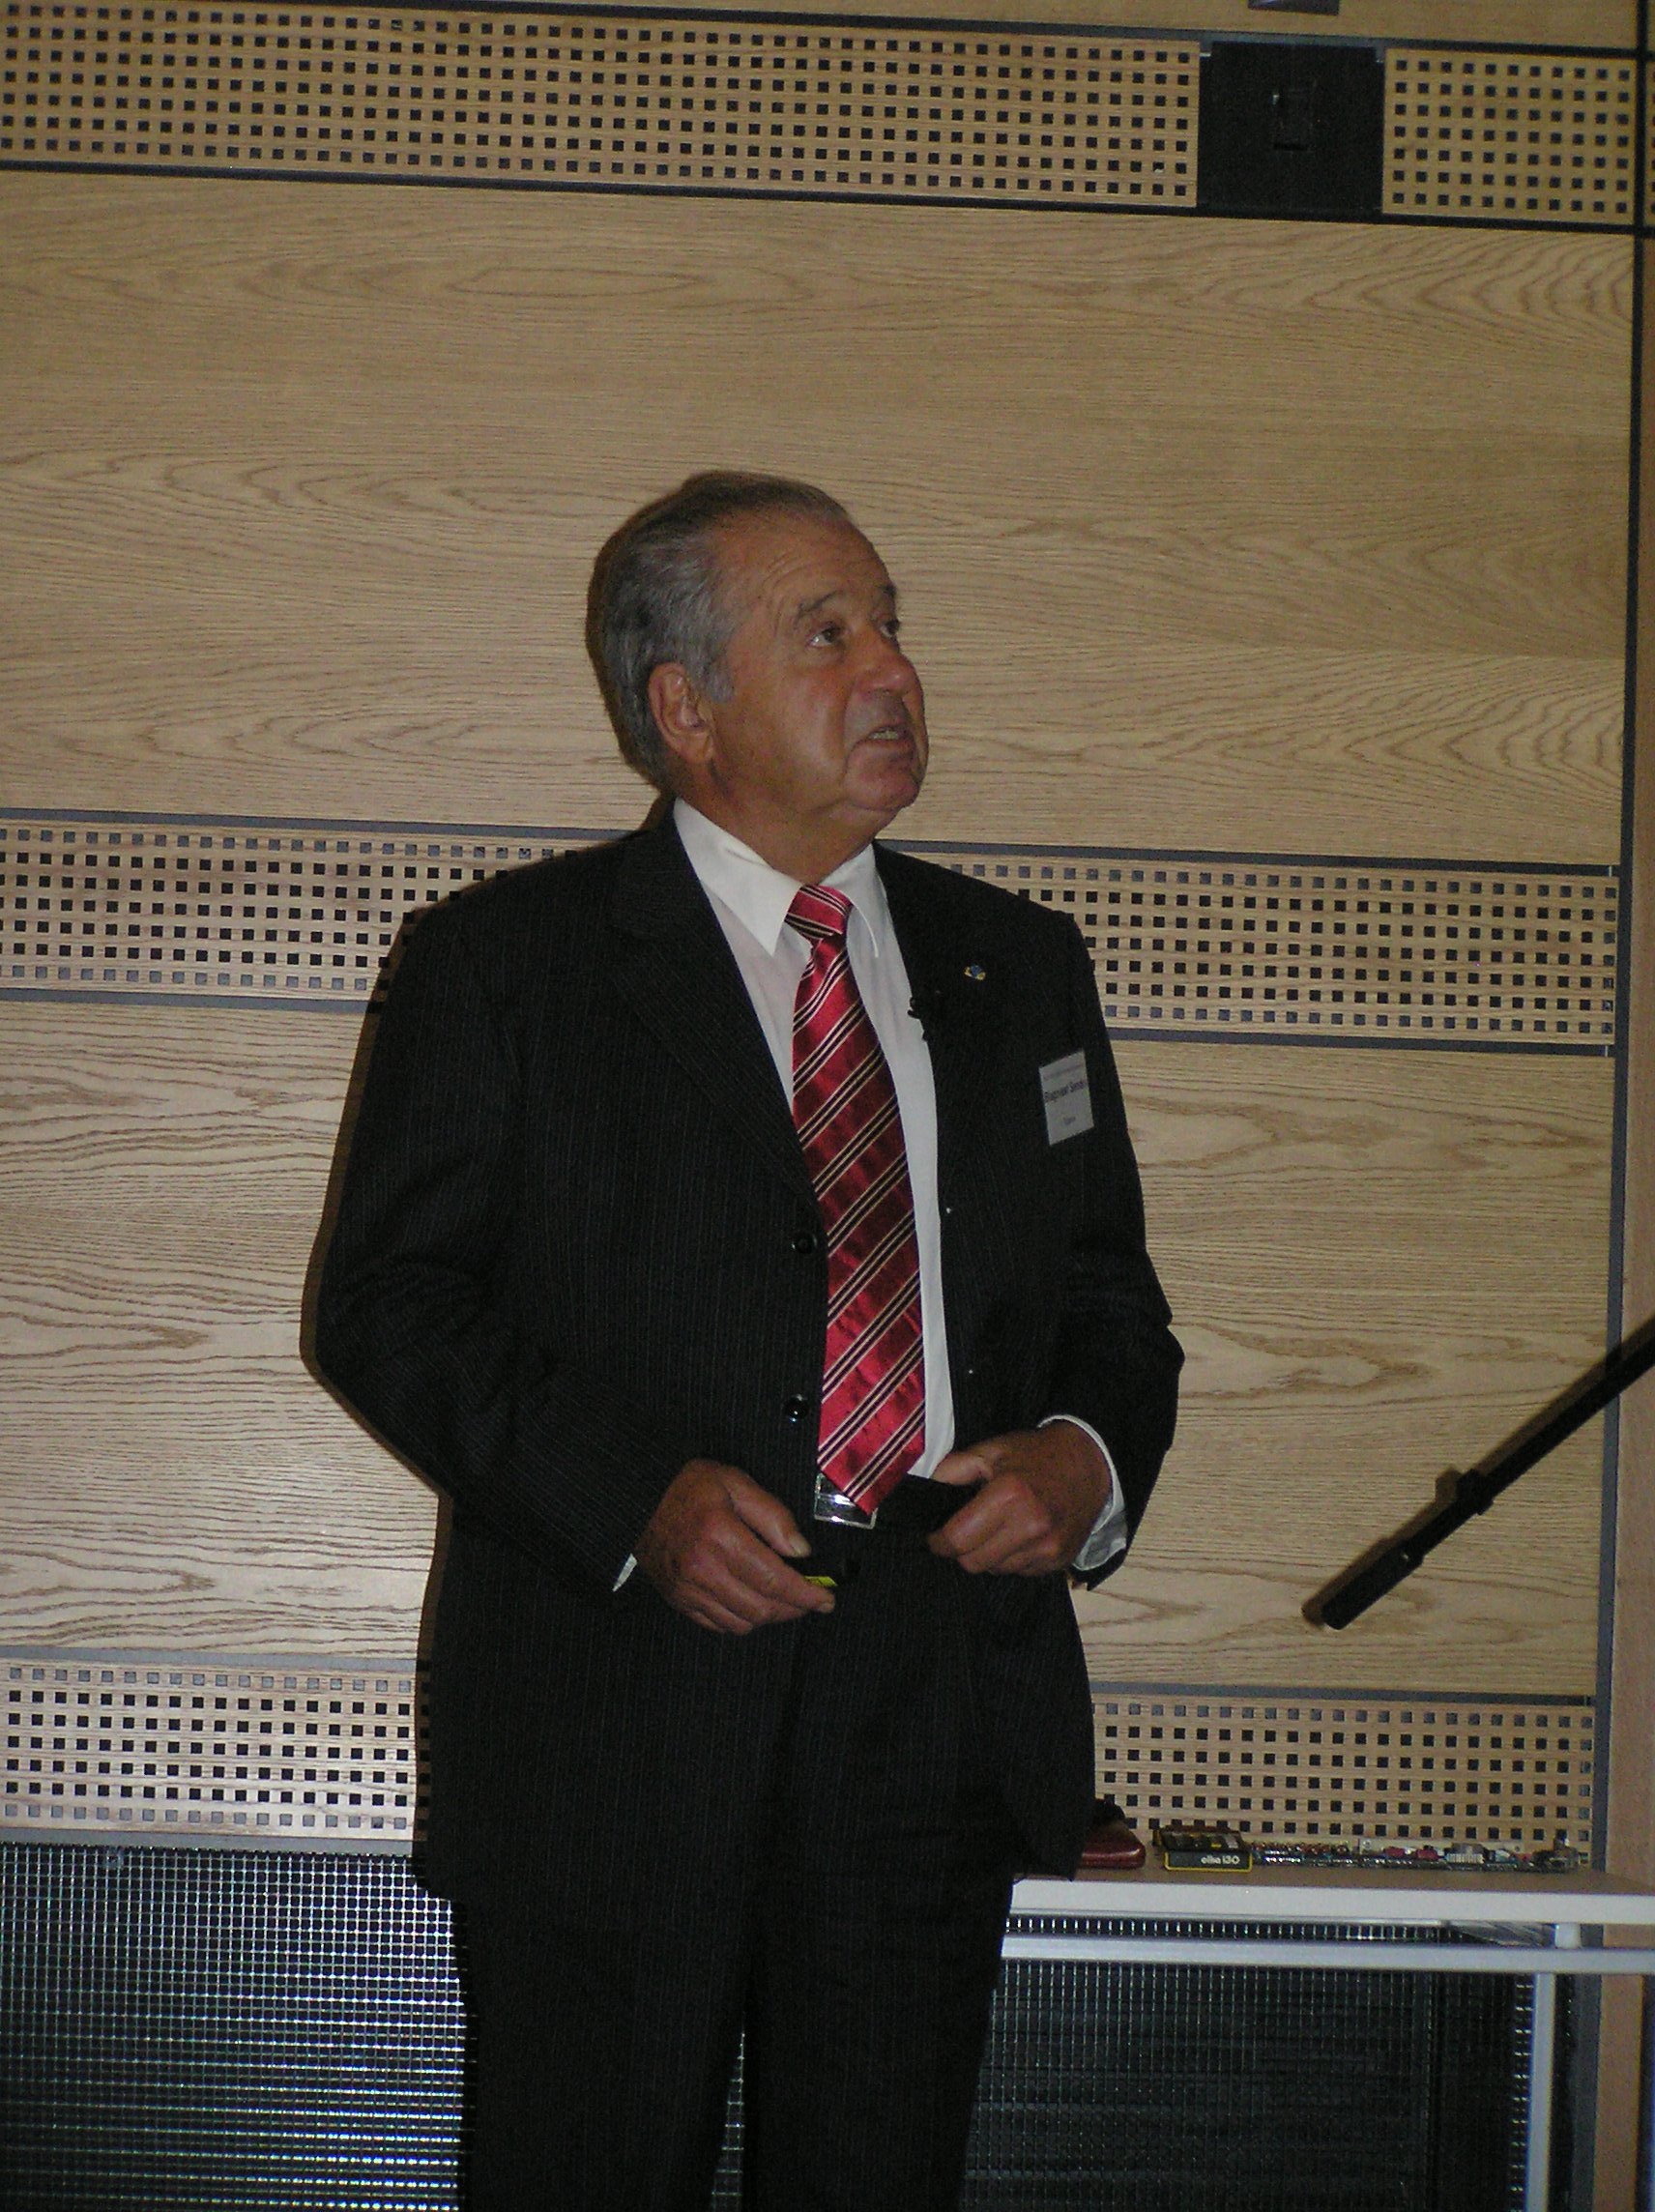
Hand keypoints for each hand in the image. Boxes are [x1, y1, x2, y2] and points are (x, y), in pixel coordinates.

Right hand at [635, 1459, 835, 1633]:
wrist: (638, 1497)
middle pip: (761, 1608)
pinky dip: (742, 1621)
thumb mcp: (735, 1482)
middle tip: (811, 1599)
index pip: (774, 1580)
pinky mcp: (678, 1599)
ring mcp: (688, 1589)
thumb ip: (772, 1515)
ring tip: (784, 1600)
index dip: (806, 1594)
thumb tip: (801, 1551)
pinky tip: (752, 1603)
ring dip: (770, 1617)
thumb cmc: (688, 1485)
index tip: (826, 1598)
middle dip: (793, 1609)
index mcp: (720, 1536)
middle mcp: (702, 1569)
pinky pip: (718, 1625)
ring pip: (742, 1623)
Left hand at [927, 1424, 1109, 1576]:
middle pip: (973, 1562)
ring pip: (996, 1570)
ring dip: (988, 1555)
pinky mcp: (1058, 1561)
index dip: (939, 1541)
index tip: (935, 1537)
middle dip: (961, 1550)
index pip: (958, 1539)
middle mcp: (1030, 1526)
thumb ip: (953, 1469)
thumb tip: (925, 1489)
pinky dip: (1011, 1559)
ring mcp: (1047, 1548)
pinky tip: (1018, 1536)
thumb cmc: (1037, 1455)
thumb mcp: (992, 1450)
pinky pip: (1020, 1572)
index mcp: (1009, 1495)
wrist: (1091, 1464)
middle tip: (964, 1532)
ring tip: (995, 1530)